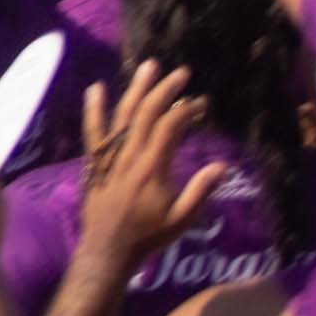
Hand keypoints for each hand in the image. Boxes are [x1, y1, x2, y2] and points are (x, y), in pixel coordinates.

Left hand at [65, 69, 230, 273]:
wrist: (108, 247)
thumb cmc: (149, 235)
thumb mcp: (182, 219)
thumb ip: (200, 191)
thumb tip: (222, 165)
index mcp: (152, 168)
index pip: (169, 127)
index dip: (185, 110)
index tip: (200, 103)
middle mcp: (129, 156)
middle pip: (146, 113)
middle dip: (164, 90)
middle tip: (180, 72)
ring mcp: (109, 156)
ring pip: (122, 115)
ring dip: (135, 90)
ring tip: (148, 67)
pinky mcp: (94, 161)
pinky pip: (93, 131)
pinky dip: (95, 109)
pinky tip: (96, 89)